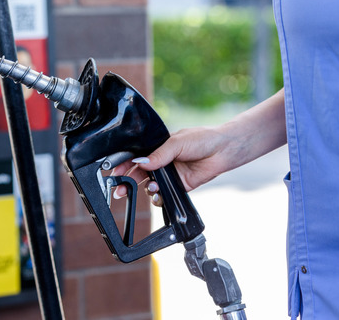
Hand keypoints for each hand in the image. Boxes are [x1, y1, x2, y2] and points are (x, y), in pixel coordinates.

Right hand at [111, 126, 236, 204]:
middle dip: (127, 182)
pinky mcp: (178, 186)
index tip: (115, 173)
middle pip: (138, 173)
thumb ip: (159, 154)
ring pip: (149, 185)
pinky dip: (158, 198)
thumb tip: (141, 163)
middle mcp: (161, 162)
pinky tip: (158, 196)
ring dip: (146, 189)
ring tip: (151, 188)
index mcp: (157, 147)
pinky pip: (163, 195)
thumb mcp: (177, 142)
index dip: (124, 165)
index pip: (135, 156)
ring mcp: (169, 175)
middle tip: (120, 190)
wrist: (223, 151)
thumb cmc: (202, 139)